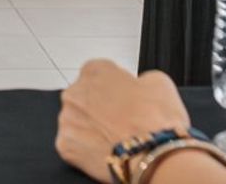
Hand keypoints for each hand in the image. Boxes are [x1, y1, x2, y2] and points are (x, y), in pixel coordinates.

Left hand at [56, 61, 194, 181]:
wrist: (153, 156)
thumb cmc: (155, 121)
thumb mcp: (159, 82)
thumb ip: (140, 79)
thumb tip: (140, 86)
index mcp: (94, 71)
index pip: (98, 73)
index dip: (114, 87)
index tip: (124, 97)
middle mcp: (74, 92)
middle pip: (85, 97)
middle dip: (100, 107)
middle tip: (121, 121)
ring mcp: (67, 120)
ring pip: (77, 122)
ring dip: (91, 128)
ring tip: (115, 138)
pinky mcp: (66, 146)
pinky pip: (74, 145)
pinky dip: (87, 149)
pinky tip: (106, 151)